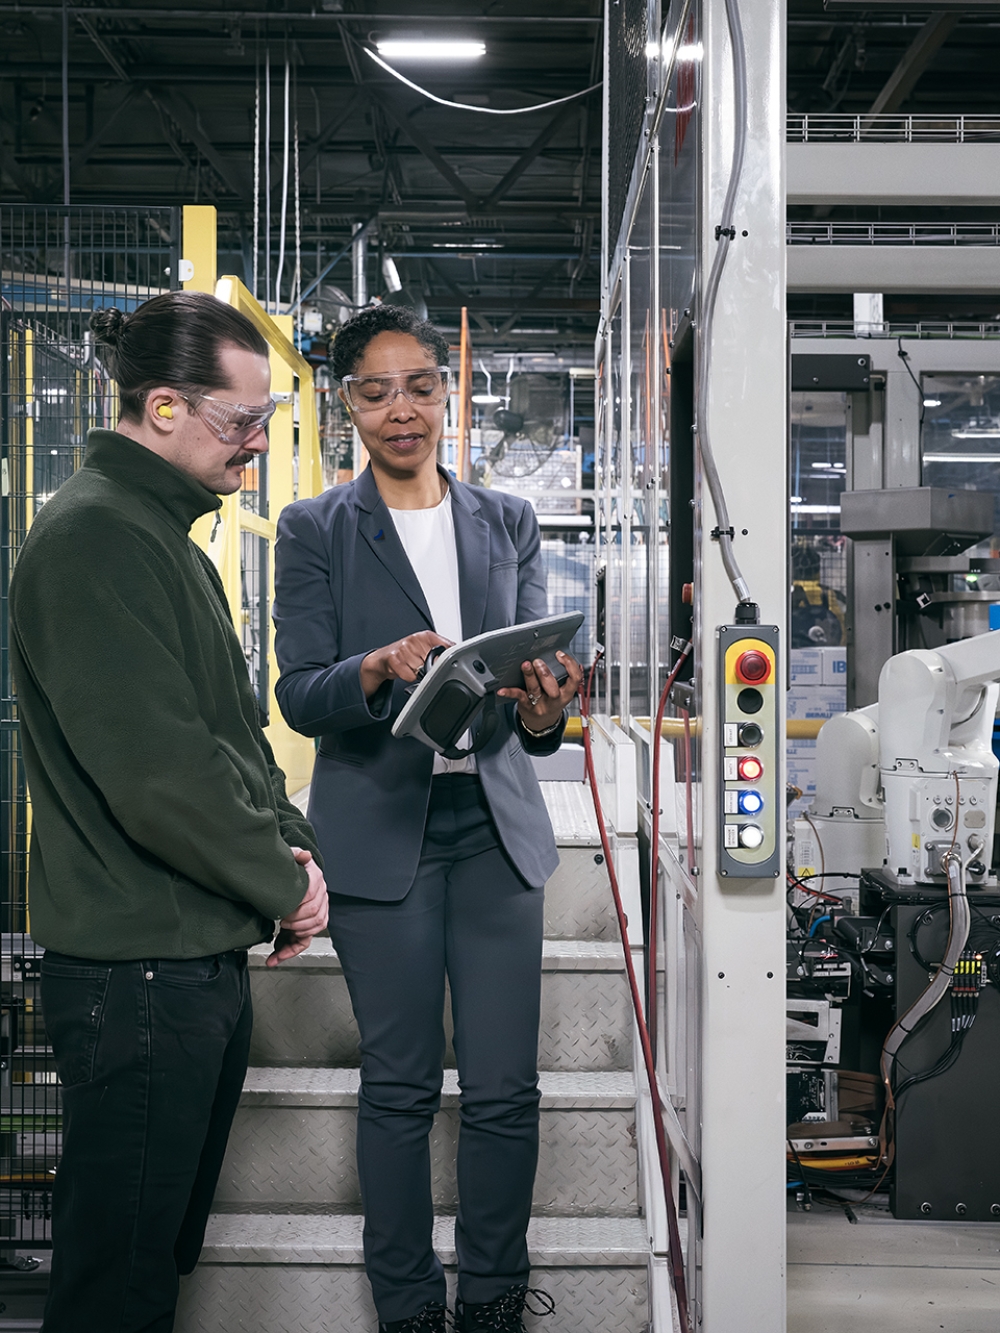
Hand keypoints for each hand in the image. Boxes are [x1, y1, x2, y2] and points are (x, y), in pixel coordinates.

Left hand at [266, 848, 328, 966]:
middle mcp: (320, 897)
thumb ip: (295, 854)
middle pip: (315, 916)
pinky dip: (288, 952)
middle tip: (281, 922)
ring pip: (313, 931)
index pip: (312, 897)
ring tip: (278, 941)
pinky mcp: (307, 926)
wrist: (290, 874)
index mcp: (315, 880)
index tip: (283, 911)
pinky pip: (303, 941)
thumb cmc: (290, 867)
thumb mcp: (290, 857)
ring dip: (295, 938)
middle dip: (297, 923)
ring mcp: (316, 912)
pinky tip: (274, 958)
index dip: (298, 907)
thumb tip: (304, 855)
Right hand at [360, 630, 452, 697]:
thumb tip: (458, 656)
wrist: (383, 658)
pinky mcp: (394, 658)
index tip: (447, 664)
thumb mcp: (426, 648)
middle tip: (423, 666)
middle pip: (435, 661)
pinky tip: (404, 671)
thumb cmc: (406, 654)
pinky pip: (409, 675)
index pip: (447, 647)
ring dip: (417, 674)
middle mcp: (415, 639)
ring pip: (421, 670)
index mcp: (426, 636)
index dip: (448, 659)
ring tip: (411, 668)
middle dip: (431, 668)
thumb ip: (443, 651)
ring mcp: (404, 648)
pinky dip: (408, 677)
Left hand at [499, 650, 582, 732]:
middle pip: (552, 688)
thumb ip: (563, 676)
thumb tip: (562, 657)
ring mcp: (540, 704)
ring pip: (535, 690)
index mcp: (566, 694)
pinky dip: (509, 692)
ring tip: (525, 665)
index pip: (575, 679)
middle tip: (538, 662)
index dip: (570, 666)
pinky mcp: (527, 706)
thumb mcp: (562, 692)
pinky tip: (502, 690)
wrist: (542, 723)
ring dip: (530, 676)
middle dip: (545, 674)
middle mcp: (554, 700)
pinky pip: (518, 697)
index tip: (561, 655)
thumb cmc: (551, 702)